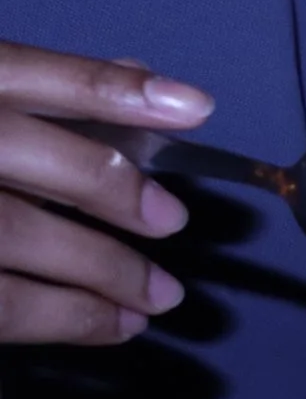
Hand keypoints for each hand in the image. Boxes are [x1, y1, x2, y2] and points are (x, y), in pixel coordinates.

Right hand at [0, 43, 210, 344]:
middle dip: (105, 186)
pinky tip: (111, 325)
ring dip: (97, 271)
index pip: (27, 73)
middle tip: (171, 220)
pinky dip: (62, 318)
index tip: (193, 107)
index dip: (110, 88)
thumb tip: (142, 76)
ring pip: (8, 237)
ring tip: (158, 297)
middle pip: (18, 155)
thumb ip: (34, 90)